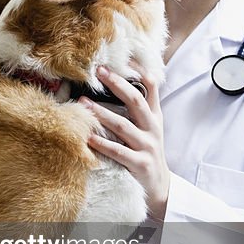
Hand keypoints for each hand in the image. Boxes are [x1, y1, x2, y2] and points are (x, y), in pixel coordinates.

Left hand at [80, 65, 169, 220]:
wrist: (160, 186)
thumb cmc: (148, 152)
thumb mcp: (150, 128)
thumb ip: (140, 108)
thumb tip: (124, 82)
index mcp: (154, 117)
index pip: (152, 87)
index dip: (140, 71)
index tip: (124, 57)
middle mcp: (152, 128)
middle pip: (136, 101)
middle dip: (117, 84)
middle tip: (100, 71)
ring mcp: (147, 146)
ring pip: (123, 125)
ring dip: (102, 113)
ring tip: (84, 103)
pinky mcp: (140, 164)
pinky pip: (119, 152)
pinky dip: (103, 144)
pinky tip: (88, 138)